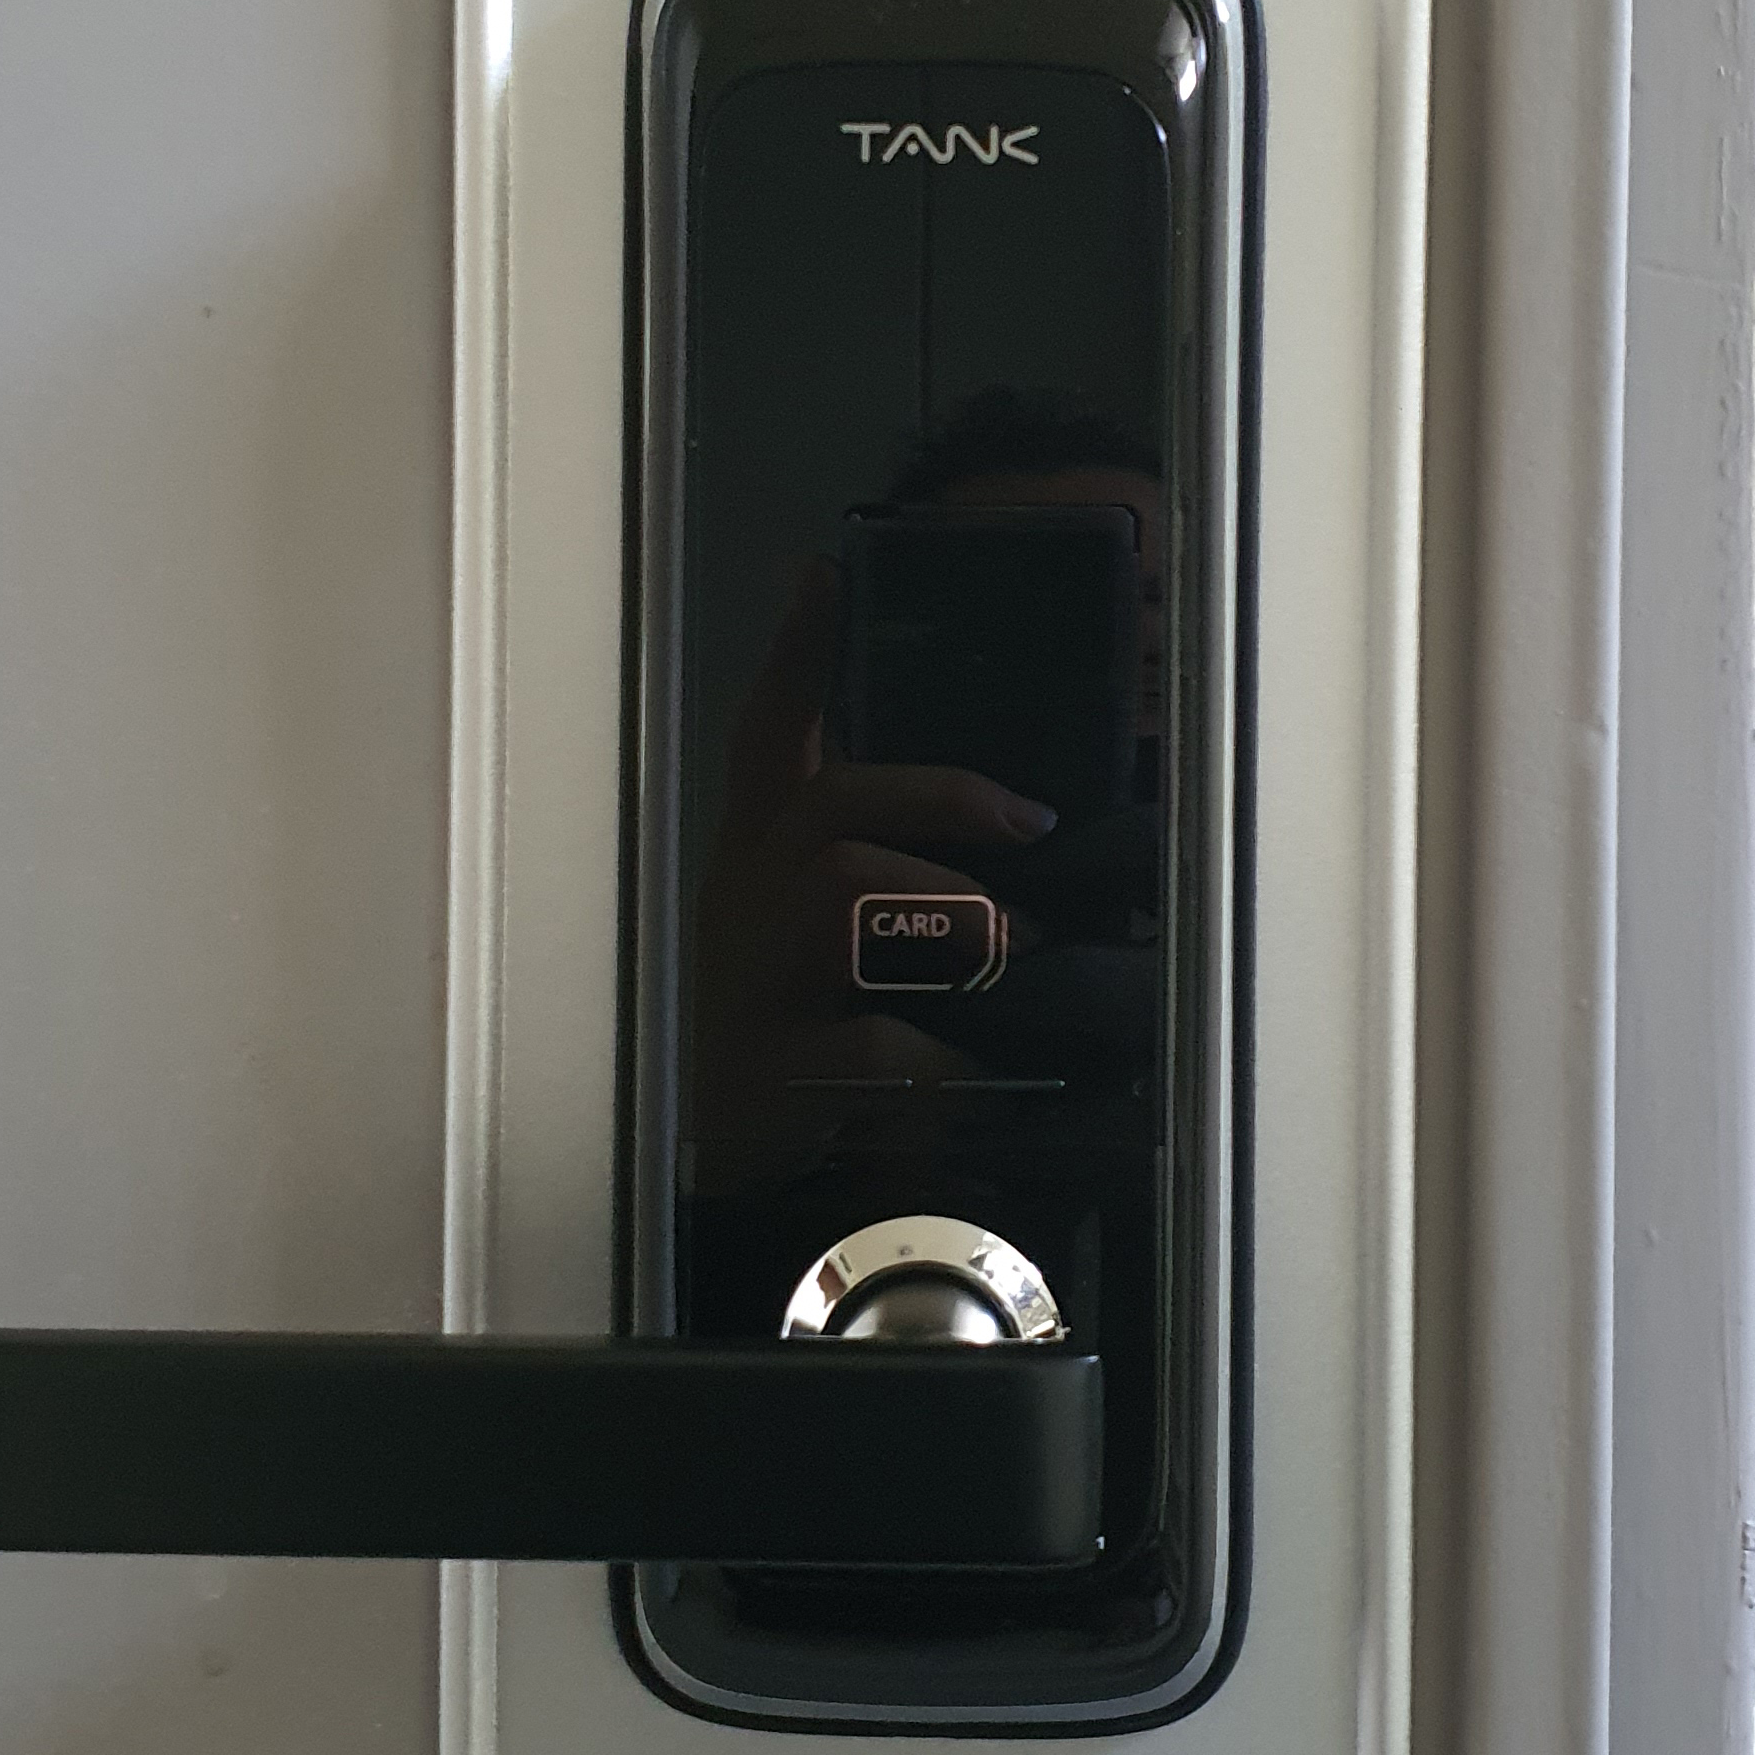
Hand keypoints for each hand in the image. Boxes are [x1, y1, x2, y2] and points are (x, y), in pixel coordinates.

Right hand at [688, 561, 1054, 1175]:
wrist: (726, 1182)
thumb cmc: (794, 1041)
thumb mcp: (826, 945)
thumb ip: (893, 882)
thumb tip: (1019, 841)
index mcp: (759, 864)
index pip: (766, 736)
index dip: (796, 654)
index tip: (822, 572)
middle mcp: (746, 907)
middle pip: (830, 801)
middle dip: (940, 795)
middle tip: (1028, 822)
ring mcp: (751, 989)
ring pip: (844, 890)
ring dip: (951, 910)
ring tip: (1013, 950)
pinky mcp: (771, 1076)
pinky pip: (870, 1041)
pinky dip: (941, 1055)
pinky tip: (973, 1071)